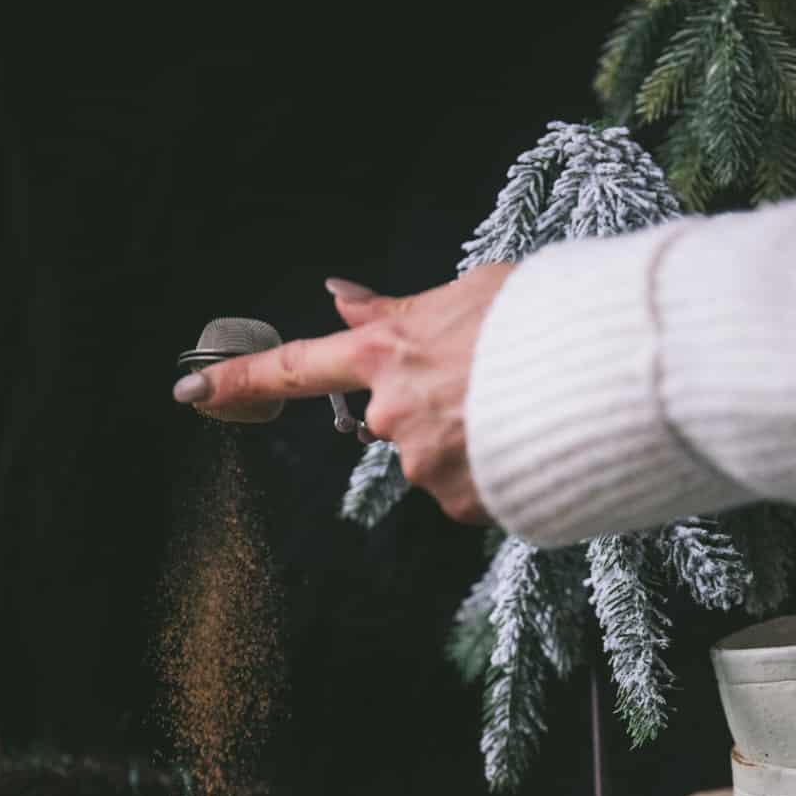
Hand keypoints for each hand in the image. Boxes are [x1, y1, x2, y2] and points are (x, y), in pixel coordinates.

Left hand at [173, 262, 516, 522]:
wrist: (605, 375)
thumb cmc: (543, 318)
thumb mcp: (466, 292)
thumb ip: (397, 310)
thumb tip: (342, 298)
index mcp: (385, 352)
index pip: (294, 367)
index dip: (239, 379)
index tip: (190, 391)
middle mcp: (391, 413)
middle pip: (390, 419)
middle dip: (431, 406)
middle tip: (490, 380)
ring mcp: (424, 463)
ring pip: (433, 456)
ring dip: (468, 439)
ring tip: (520, 409)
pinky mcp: (460, 503)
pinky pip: (467, 491)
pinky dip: (491, 473)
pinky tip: (525, 444)